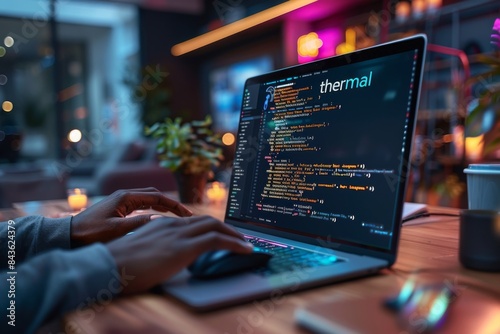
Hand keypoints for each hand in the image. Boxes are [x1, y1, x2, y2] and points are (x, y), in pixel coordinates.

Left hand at [71, 188, 192, 245]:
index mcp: (126, 197)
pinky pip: (141, 204)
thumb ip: (140, 223)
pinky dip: (154, 209)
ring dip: (163, 206)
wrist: (70, 235)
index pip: (157, 197)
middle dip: (171, 204)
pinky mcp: (118, 207)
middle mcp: (125, 195)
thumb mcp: (117, 230)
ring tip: (177, 217)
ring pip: (148, 199)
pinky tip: (160, 217)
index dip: (174, 205)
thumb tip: (161, 219)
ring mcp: (121, 200)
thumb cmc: (91, 233)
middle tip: (186, 216)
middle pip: (155, 195)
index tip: (187, 215)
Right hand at [106, 215, 253, 293]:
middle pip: (208, 220)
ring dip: (234, 234)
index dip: (210, 227)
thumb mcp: (141, 252)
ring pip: (215, 226)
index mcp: (162, 224)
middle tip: (239, 237)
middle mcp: (172, 224)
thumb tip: (165, 258)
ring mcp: (178, 234)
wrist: (105, 267)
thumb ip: (156, 249)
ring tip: (246, 244)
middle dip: (227, 228)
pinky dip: (235, 243)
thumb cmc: (118, 265)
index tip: (221, 234)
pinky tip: (244, 249)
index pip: (193, 221)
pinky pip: (217, 240)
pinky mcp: (184, 247)